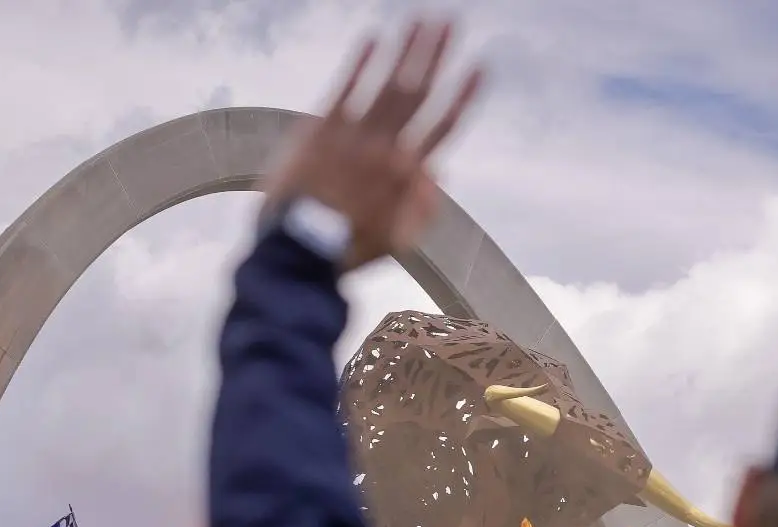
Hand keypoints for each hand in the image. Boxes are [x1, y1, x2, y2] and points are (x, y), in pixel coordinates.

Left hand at [257, 18, 483, 270]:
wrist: (298, 252)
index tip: (480, 68)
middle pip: (419, 93)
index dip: (463, 95)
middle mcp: (387, 149)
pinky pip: (346, 90)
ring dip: (407, 49)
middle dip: (437, 56)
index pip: (444, 125)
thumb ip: (424, 208)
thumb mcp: (398, 241)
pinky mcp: (322, 131)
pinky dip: (361, 64)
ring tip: (422, 20)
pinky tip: (374, 38)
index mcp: (408, 175)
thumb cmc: (348, 249)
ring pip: (388, 84)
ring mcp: (355, 137)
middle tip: (452, 23)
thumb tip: (442, 172)